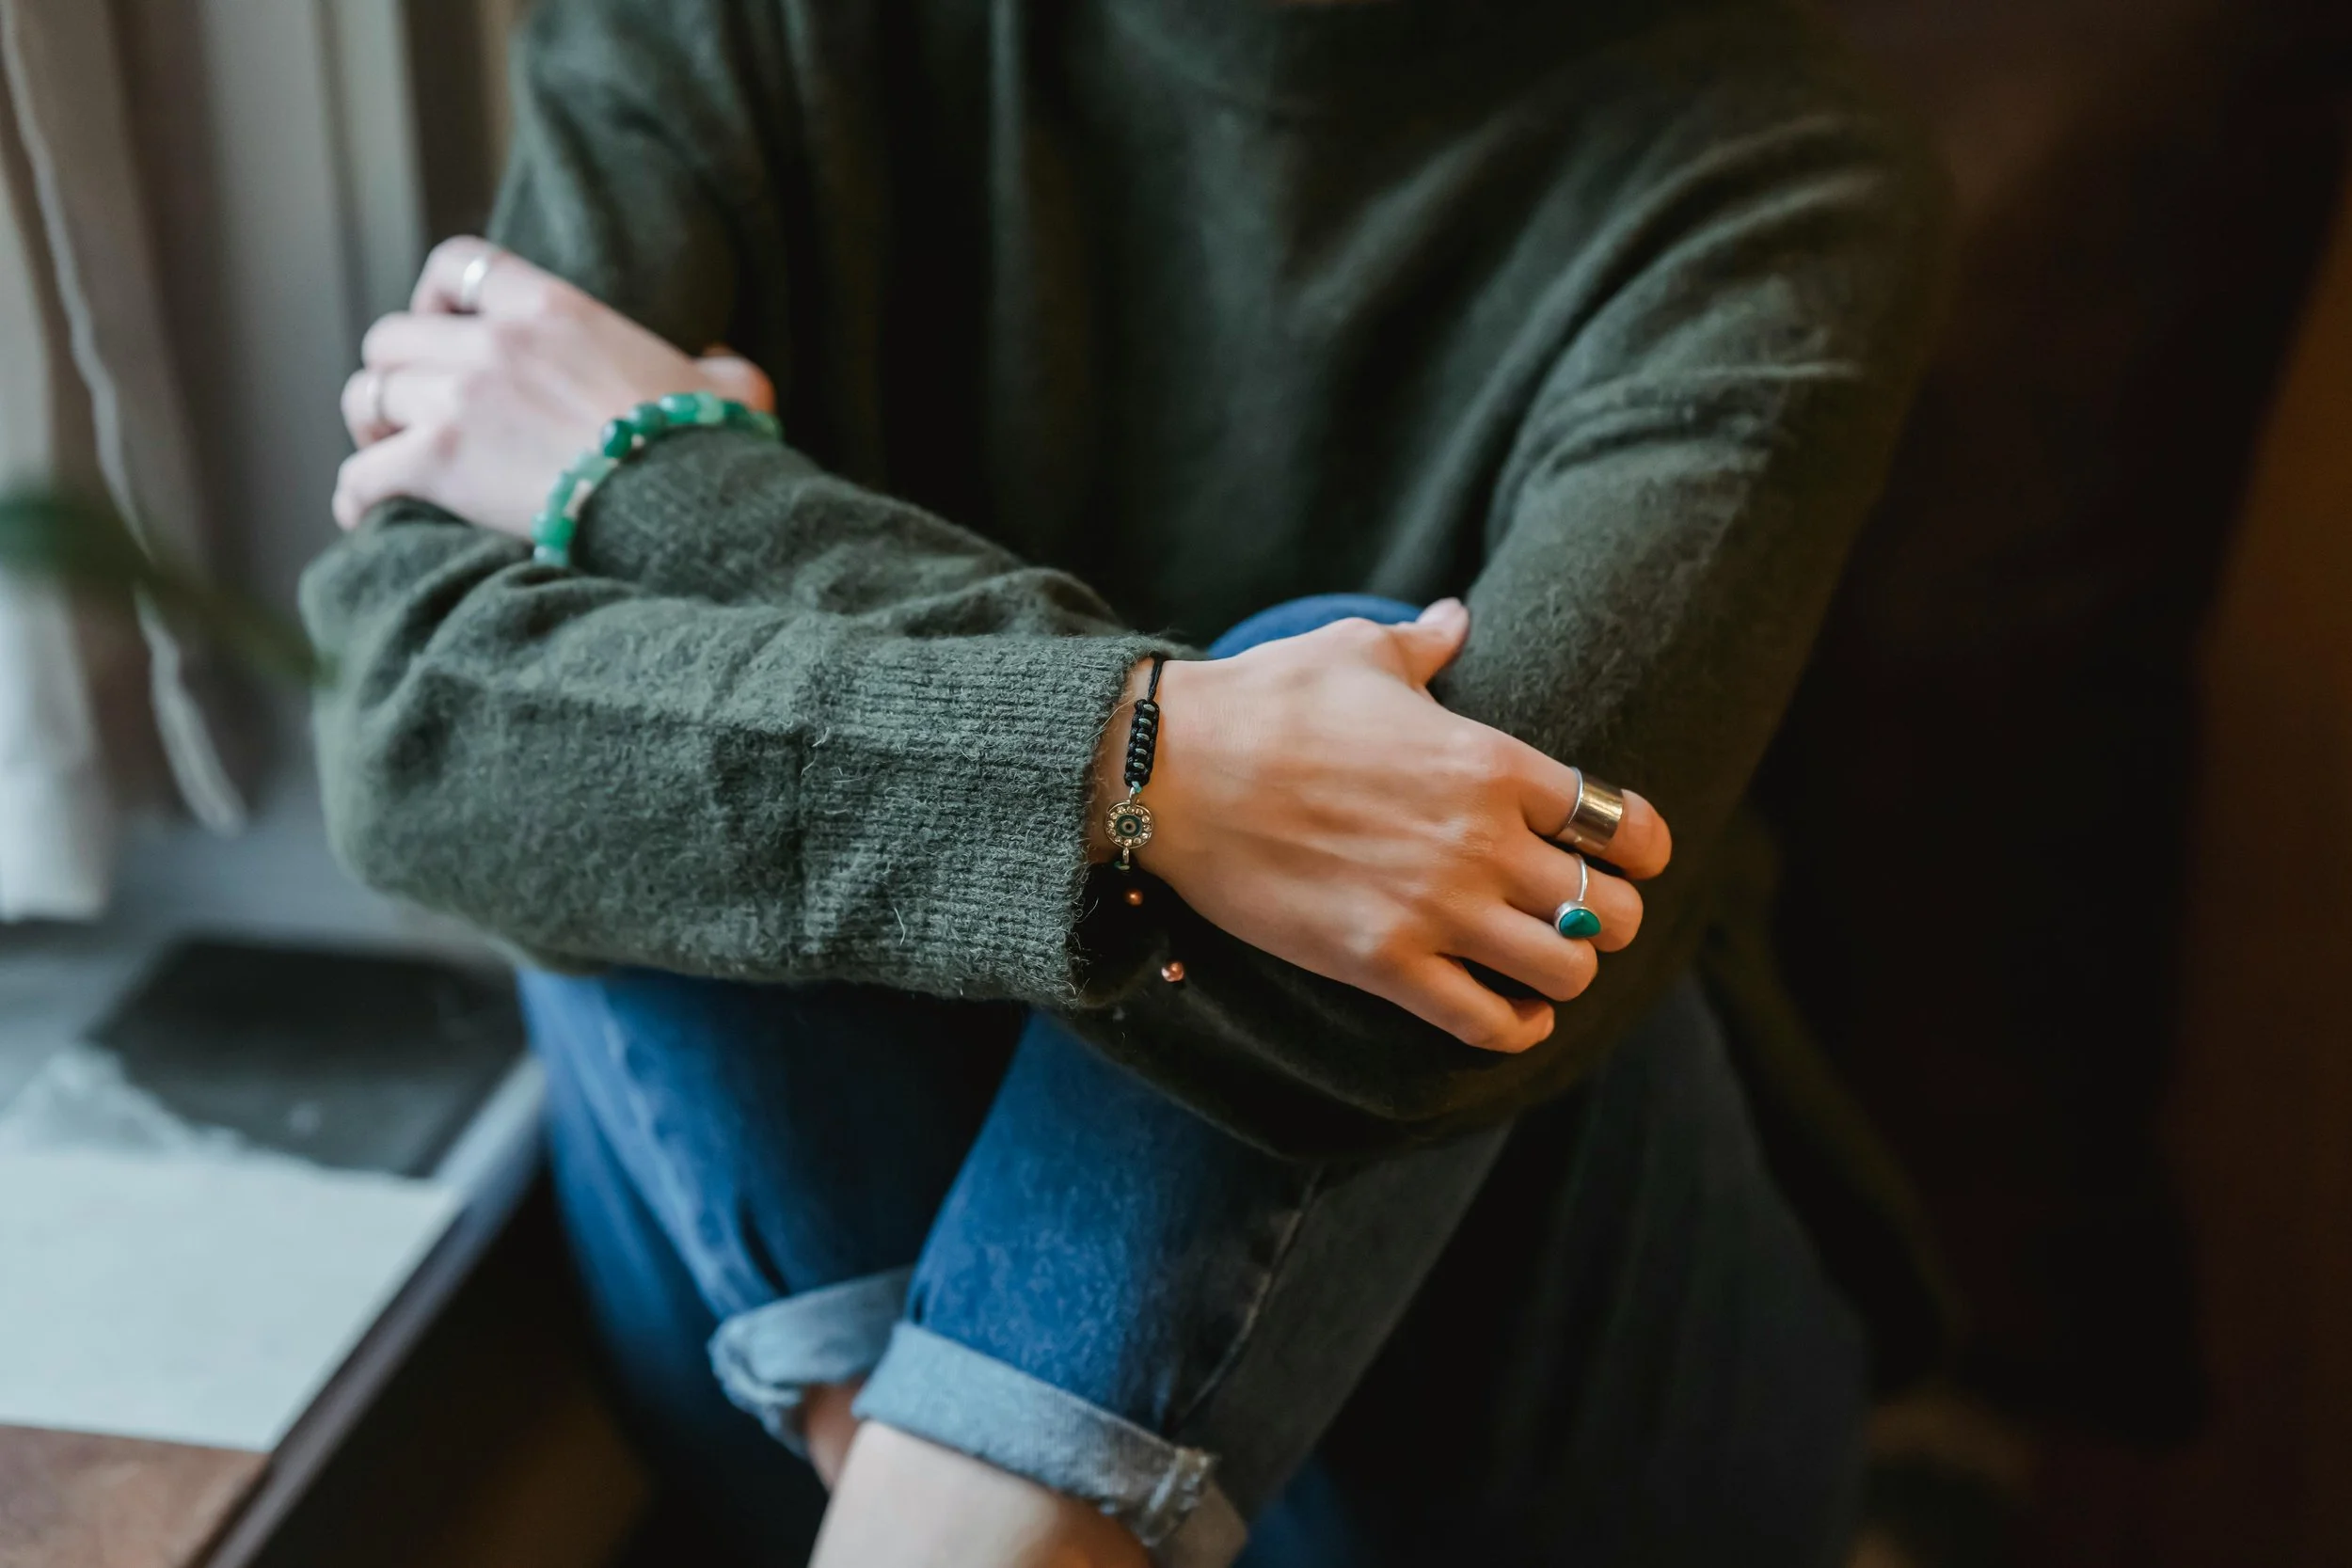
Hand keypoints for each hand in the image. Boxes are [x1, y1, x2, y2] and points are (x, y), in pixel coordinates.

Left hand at [333, 237, 771, 533]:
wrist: (683, 502)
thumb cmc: (708, 446)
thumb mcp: (731, 386)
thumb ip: (717, 364)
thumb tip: (718, 367)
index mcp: (552, 308)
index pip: (459, 263)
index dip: (434, 293)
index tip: (438, 323)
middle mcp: (492, 342)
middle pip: (392, 335)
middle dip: (394, 373)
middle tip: (409, 412)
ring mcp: (460, 399)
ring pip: (366, 397)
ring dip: (370, 429)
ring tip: (385, 459)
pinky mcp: (440, 463)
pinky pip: (364, 472)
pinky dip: (357, 495)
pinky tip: (364, 517)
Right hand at [1105, 601, 1671, 1053]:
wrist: (1173, 770)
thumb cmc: (1266, 699)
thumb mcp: (1357, 651)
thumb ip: (1426, 646)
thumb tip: (1455, 618)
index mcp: (1492, 761)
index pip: (1624, 824)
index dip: (1641, 849)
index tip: (1624, 856)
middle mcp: (1481, 839)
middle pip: (1611, 911)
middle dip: (1606, 919)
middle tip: (1570, 914)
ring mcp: (1436, 908)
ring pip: (1567, 973)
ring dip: (1562, 973)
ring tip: (1532, 961)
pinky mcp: (1384, 963)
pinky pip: (1491, 1024)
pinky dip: (1514, 1026)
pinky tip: (1505, 1009)